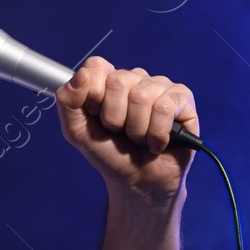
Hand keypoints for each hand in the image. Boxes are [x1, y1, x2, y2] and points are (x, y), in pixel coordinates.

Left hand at [55, 57, 198, 207]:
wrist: (137, 182)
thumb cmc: (110, 154)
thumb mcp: (77, 131)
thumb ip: (67, 101)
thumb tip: (82, 75)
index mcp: (108, 81)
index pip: (96, 67)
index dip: (93, 96)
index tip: (97, 118)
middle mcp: (134, 78)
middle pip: (118, 82)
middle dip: (114, 119)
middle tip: (121, 133)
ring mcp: (159, 86)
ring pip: (142, 96)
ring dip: (137, 130)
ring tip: (140, 139)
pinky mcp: (182, 98)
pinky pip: (165, 107)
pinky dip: (157, 134)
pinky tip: (158, 143)